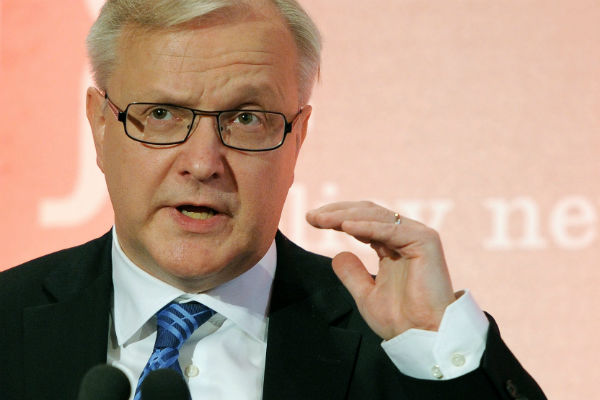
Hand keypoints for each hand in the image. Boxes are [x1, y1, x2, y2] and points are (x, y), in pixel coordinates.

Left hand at [306, 201, 455, 339]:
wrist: (423, 337)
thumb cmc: (400, 320)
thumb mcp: (366, 294)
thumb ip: (353, 274)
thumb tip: (338, 253)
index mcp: (393, 246)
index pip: (362, 221)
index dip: (336, 217)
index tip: (311, 220)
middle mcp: (405, 236)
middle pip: (367, 212)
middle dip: (337, 211)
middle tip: (311, 216)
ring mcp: (417, 235)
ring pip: (376, 216)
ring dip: (346, 215)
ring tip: (321, 219)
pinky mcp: (426, 240)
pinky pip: (390, 229)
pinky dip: (367, 226)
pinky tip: (345, 227)